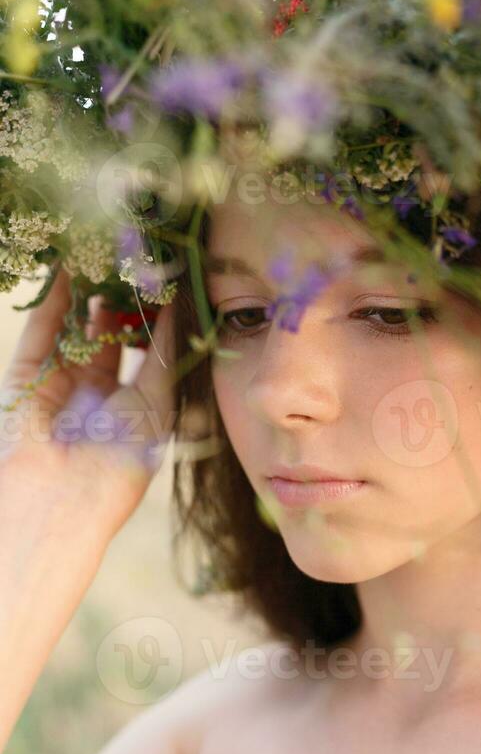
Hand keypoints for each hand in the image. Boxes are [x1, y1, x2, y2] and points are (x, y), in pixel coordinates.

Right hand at [0, 266, 177, 541]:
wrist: (62, 502)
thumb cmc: (121, 463)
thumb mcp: (156, 405)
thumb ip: (164, 355)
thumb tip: (178, 307)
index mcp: (135, 405)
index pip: (148, 350)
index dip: (158, 316)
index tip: (170, 278)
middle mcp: (99, 392)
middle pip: (112, 334)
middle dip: (124, 299)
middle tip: (139, 258)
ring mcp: (62, 383)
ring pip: (77, 327)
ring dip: (89, 292)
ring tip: (108, 251)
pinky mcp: (28, 378)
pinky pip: (43, 332)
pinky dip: (55, 300)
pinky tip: (70, 267)